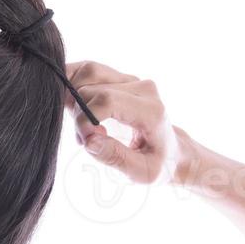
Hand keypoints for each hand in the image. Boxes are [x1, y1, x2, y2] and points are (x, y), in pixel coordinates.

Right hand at [64, 61, 187, 184]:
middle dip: (79, 116)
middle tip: (86, 139)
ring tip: (83, 124)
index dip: (85, 120)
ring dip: (74, 98)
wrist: (171, 149)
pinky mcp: (120, 77)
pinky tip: (76, 106)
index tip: (85, 141)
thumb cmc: (158, 163)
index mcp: (151, 111)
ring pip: (87, 73)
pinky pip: (88, 71)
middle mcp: (143, 88)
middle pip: (91, 89)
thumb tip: (89, 140)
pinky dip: (73, 85)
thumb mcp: (142, 172)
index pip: (107, 101)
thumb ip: (115, 157)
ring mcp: (131, 79)